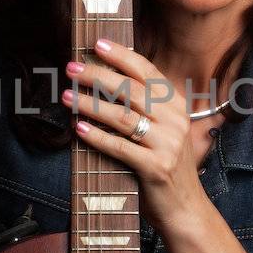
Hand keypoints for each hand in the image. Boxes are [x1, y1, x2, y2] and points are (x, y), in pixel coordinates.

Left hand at [61, 37, 206, 232]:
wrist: (185, 208)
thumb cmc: (165, 165)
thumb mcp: (163, 130)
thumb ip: (144, 108)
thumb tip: (104, 80)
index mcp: (177, 106)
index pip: (147, 72)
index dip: (122, 56)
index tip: (97, 44)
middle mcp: (176, 120)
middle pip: (131, 90)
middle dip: (97, 76)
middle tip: (71, 68)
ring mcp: (168, 144)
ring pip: (122, 117)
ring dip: (90, 104)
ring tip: (67, 96)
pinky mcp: (156, 167)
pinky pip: (120, 147)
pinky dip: (97, 137)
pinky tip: (79, 129)